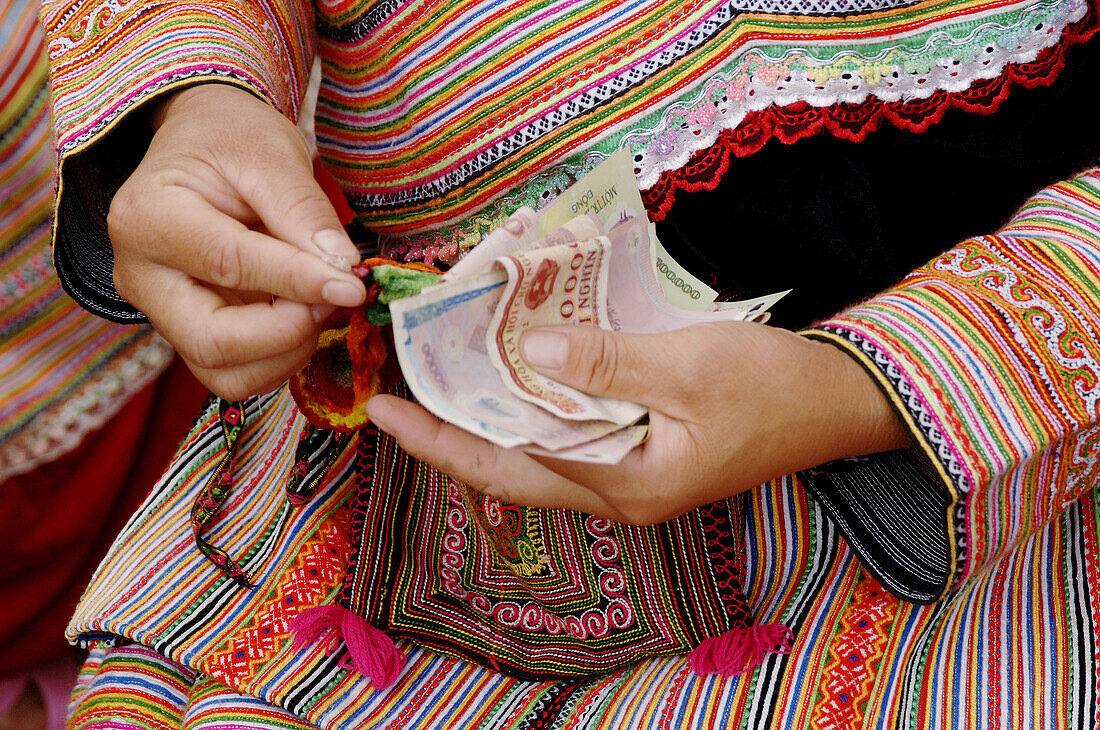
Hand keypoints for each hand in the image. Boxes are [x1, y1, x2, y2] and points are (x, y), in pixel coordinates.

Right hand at [107, 83, 366, 398]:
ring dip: (287, 352)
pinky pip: (235, 373)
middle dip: (287, 332)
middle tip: (333, 297)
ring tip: (318, 303)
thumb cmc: (230, 139)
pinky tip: (301, 316)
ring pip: (223, 371)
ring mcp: (160, 311)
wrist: (203, 144)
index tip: (352, 285)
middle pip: (212, 341)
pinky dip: (280, 358)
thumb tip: (342, 271)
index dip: (297, 281)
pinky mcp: (188, 332)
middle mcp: (140, 275)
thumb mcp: (270, 153)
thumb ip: (304, 211)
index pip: (228, 264)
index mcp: (148, 217)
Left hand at [366, 321, 910, 523]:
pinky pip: (571, 434)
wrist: (841, 403)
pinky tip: (515, 375)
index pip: (509, 464)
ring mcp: (632, 476)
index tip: (384, 410)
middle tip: (397, 394)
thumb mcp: (688, 365)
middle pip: (512, 467)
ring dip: (491, 419)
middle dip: (451, 434)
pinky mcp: (645, 452)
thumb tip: (528, 356)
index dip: (442, 437)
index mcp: (623, 484)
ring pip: (538, 452)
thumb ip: (605, 363)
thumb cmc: (773, 387)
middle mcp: (618, 491)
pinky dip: (535, 406)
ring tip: (441, 382)